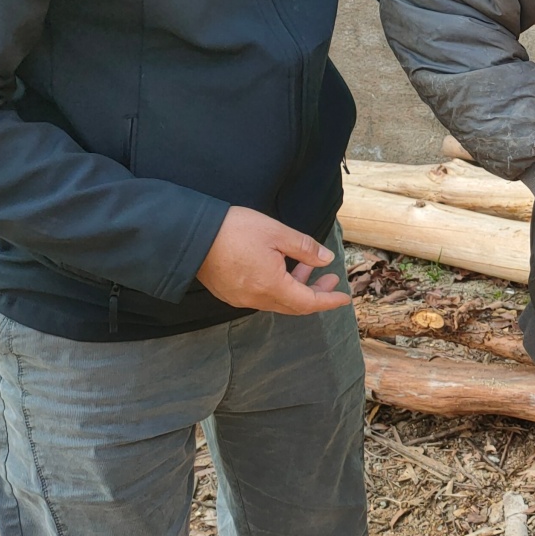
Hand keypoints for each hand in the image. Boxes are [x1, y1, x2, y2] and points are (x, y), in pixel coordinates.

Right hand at [196, 206, 349, 314]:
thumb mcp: (277, 233)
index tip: (344, 298)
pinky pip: (261, 296)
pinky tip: (282, 269)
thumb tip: (325, 259)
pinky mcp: (229, 292)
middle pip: (294, 305)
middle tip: (330, 278)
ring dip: (296, 287)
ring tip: (308, 267)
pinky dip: (278, 286)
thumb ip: (305, 248)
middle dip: (316, 293)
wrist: (190, 235)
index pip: (308, 302)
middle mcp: (256, 299)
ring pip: (277, 300)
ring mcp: (240, 298)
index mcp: (271, 287)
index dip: (328, 300)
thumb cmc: (235, 231)